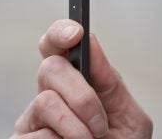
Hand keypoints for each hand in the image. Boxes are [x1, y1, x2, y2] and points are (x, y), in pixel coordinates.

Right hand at [11, 19, 152, 138]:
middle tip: (98, 121)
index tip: (75, 33)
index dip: (60, 32)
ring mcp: (33, 120)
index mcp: (75, 83)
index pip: (56, 47)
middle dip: (81, 94)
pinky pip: (36, 135)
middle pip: (50, 67)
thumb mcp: (128, 116)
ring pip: (45, 101)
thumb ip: (110, 79)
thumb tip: (91, 42)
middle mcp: (49, 95)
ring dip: (76, 127)